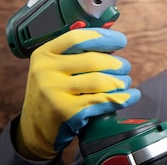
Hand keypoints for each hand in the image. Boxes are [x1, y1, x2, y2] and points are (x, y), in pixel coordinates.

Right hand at [15, 28, 140, 158]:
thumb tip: (111, 38)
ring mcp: (54, 93)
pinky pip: (102, 100)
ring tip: (125, 81)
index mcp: (44, 54)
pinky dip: (122, 97)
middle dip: (116, 63)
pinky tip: (131, 96)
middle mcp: (45, 71)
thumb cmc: (53, 93)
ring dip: (120, 81)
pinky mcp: (66, 112)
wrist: (34, 130)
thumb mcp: (54, 69)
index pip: (77, 38)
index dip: (103, 37)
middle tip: (125, 67)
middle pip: (93, 60)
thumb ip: (75, 53)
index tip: (121, 40)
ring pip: (100, 81)